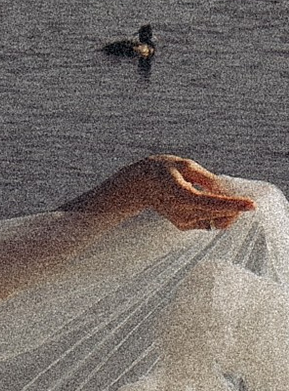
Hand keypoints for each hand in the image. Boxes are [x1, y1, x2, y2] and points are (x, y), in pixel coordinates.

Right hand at [79, 155, 253, 232]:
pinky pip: (211, 221)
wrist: (139, 186)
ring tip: (213, 190)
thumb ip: (208, 179)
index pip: (212, 203)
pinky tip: (205, 197)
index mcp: (180, 195)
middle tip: (230, 188)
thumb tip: (226, 192)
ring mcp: (183, 222)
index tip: (251, 204)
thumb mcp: (185, 165)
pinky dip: (217, 211)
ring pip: (218, 220)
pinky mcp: (186, 226)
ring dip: (226, 209)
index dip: (234, 204)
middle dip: (234, 204)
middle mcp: (182, 213)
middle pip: (219, 214)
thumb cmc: (161, 171)